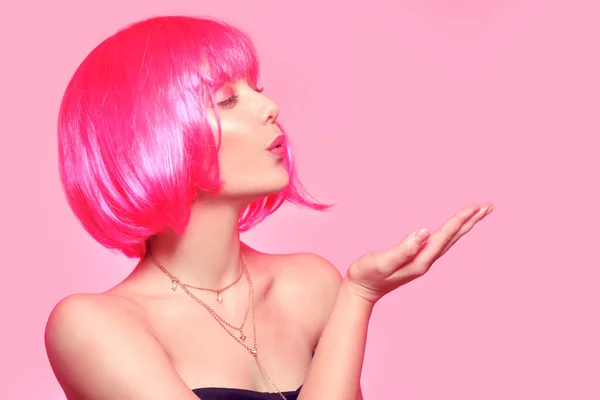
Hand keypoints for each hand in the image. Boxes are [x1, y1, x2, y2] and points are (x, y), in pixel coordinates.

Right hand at [345, 203, 493, 303]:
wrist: (359, 291)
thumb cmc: (366, 275)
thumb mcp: (382, 262)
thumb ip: (403, 249)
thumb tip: (424, 232)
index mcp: (420, 261)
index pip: (444, 237)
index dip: (459, 222)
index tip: (475, 207)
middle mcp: (425, 261)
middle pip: (453, 238)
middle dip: (471, 221)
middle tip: (488, 206)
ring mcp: (421, 261)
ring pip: (449, 240)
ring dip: (464, 226)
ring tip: (478, 213)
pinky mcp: (415, 259)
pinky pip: (439, 242)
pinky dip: (451, 232)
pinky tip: (452, 229)